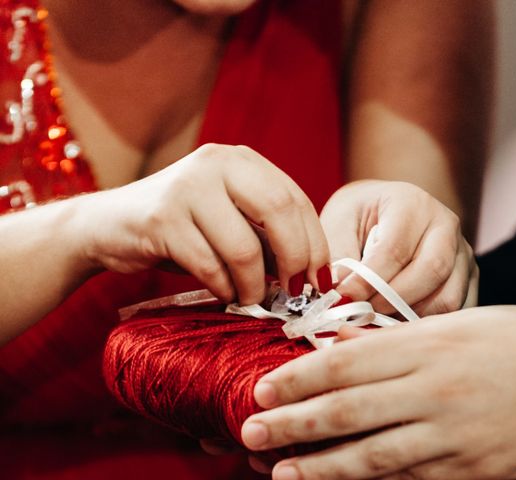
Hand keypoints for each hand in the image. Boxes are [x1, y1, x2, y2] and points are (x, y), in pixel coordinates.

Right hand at [78, 143, 329, 303]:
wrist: (110, 225)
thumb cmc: (182, 228)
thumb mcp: (230, 220)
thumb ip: (267, 234)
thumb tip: (311, 272)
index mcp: (241, 161)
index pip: (296, 199)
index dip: (315, 243)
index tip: (319, 279)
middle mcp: (217, 164)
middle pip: (279, 212)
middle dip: (294, 260)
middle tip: (294, 291)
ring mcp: (187, 187)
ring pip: (244, 248)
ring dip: (253, 285)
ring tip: (250, 297)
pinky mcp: (161, 218)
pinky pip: (210, 266)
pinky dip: (223, 288)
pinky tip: (223, 292)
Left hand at [241, 305, 515, 479]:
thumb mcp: (454, 323)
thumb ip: (394, 337)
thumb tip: (339, 343)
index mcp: (425, 345)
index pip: (345, 362)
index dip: (298, 377)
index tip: (262, 387)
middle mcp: (430, 390)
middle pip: (347, 410)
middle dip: (292, 424)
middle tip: (251, 432)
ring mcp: (447, 435)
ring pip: (370, 455)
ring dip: (319, 467)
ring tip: (279, 473)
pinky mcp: (465, 469)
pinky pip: (406, 478)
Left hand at [320, 180, 476, 315]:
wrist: (380, 210)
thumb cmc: (357, 216)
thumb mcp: (338, 224)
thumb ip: (338, 258)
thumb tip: (341, 297)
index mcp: (412, 203)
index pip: (395, 249)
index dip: (368, 280)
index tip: (343, 298)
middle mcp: (445, 224)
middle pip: (432, 272)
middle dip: (393, 301)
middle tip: (363, 313)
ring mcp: (462, 252)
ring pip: (448, 297)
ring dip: (411, 317)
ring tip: (378, 319)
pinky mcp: (467, 277)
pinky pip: (456, 311)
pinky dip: (427, 324)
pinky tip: (398, 325)